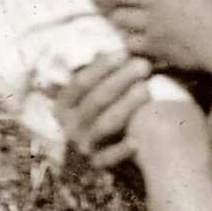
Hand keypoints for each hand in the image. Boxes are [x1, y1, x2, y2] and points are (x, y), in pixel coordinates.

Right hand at [56, 52, 154, 173]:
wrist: (116, 151)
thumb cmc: (110, 109)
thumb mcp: (99, 90)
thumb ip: (101, 73)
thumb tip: (108, 45)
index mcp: (64, 105)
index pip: (81, 82)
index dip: (102, 66)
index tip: (125, 52)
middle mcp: (69, 126)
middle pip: (95, 100)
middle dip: (119, 81)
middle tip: (144, 65)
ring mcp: (83, 146)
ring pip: (103, 125)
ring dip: (124, 107)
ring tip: (147, 90)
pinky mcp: (98, 165)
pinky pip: (109, 159)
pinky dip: (121, 151)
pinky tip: (137, 141)